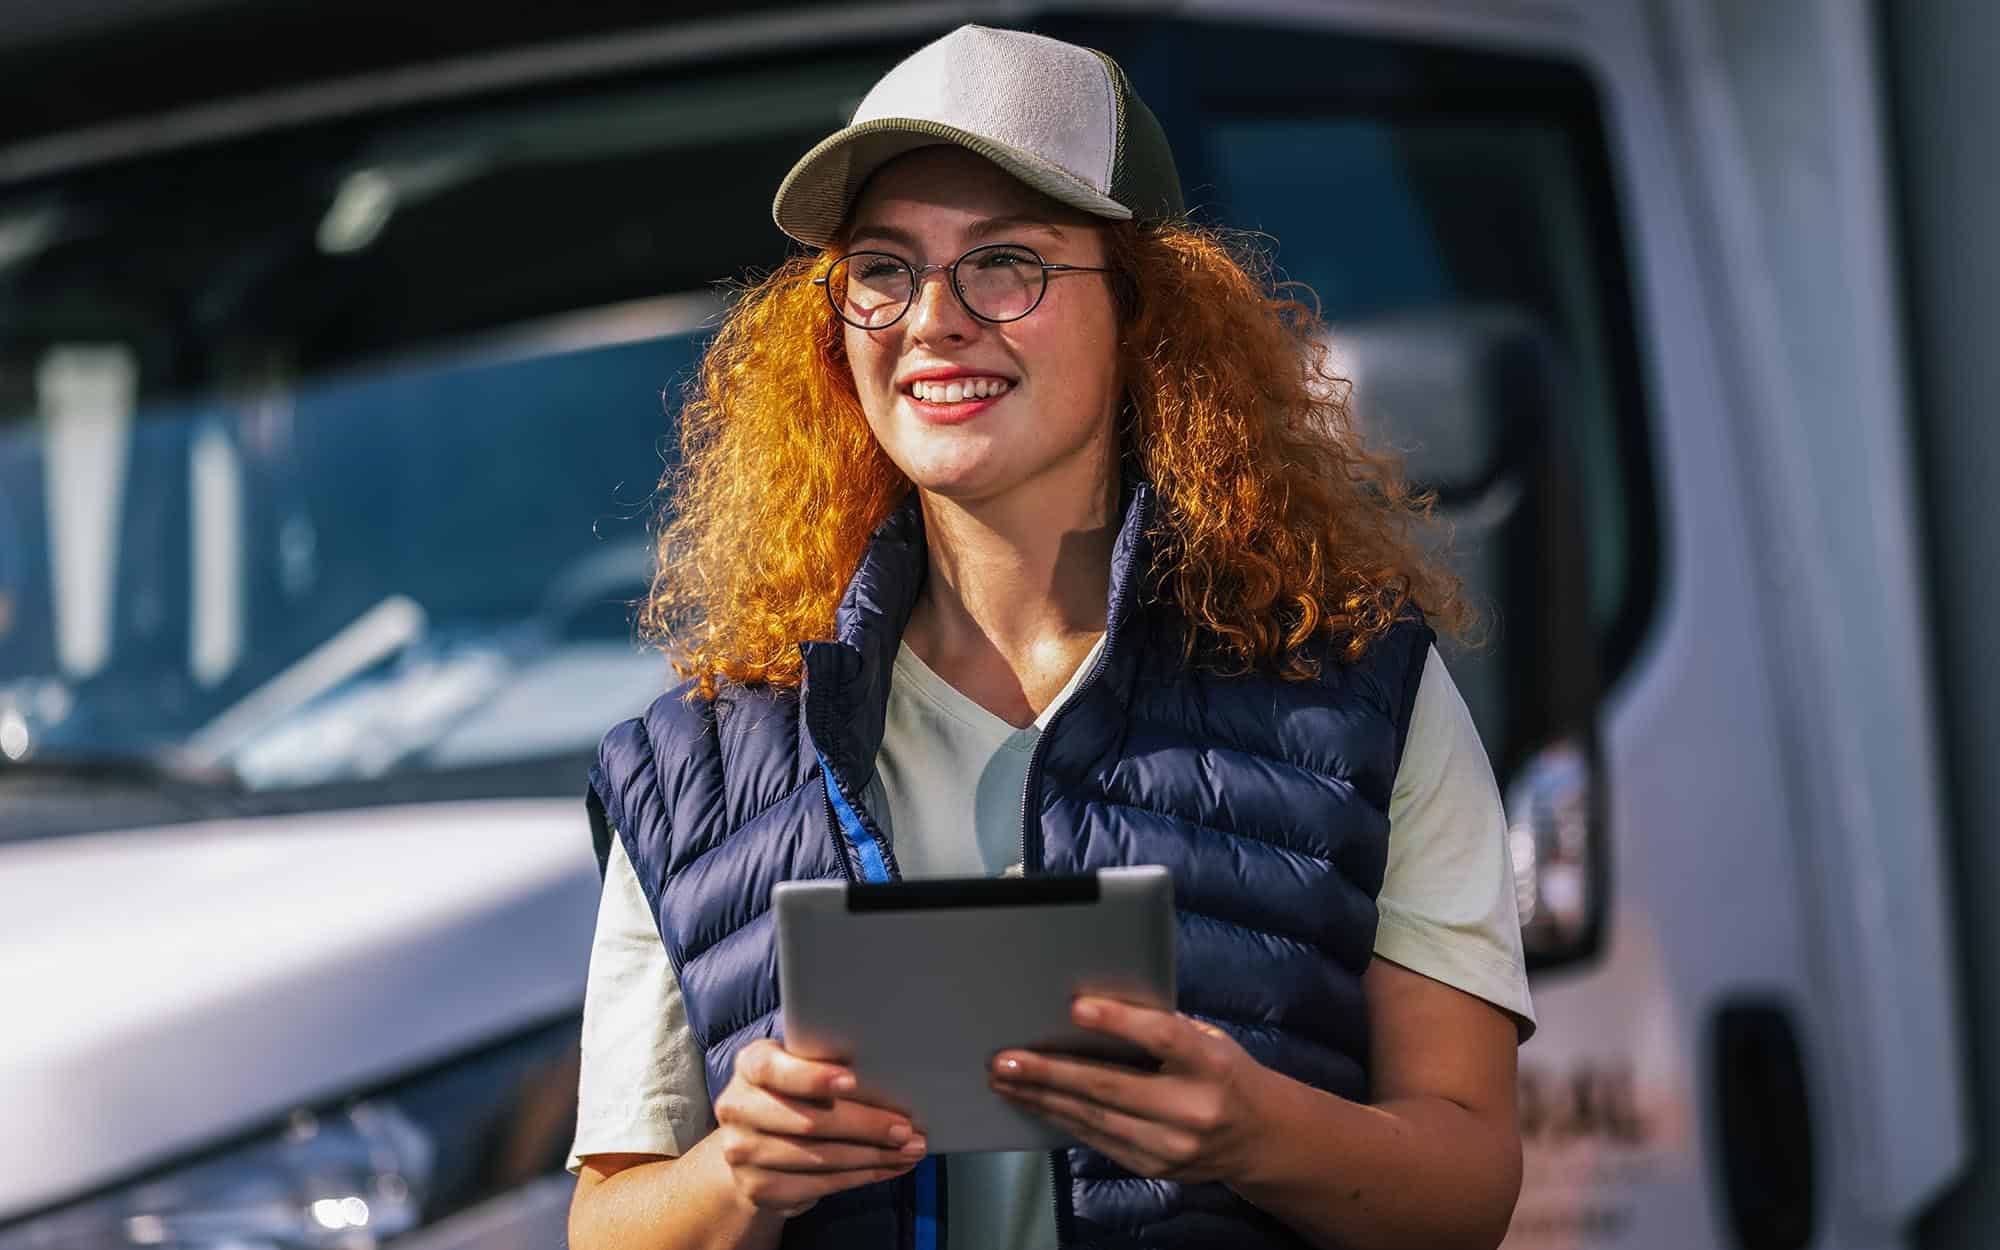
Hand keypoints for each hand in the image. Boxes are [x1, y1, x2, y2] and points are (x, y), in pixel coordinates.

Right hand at [714, 1039, 926, 1217]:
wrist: (751, 1145)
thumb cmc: (791, 1095)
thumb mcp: (798, 1069)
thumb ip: (825, 1066)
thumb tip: (887, 1077)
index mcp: (750, 1066)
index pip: (776, 1069)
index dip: (813, 1077)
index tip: (852, 1080)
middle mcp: (738, 1107)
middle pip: (809, 1121)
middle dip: (866, 1125)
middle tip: (906, 1128)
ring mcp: (743, 1152)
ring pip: (821, 1157)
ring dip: (873, 1156)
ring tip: (909, 1150)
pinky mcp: (759, 1188)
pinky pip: (820, 1185)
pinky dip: (862, 1176)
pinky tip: (888, 1167)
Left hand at [989, 996, 1270, 1184]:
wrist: (1260, 1138)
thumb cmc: (1223, 1073)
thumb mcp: (1208, 1040)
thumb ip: (1162, 1027)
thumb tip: (1094, 1008)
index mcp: (1210, 1064)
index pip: (1163, 1038)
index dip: (1119, 1022)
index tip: (1076, 1008)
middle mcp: (1192, 1109)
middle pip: (1111, 1087)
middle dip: (1050, 1072)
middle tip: (1005, 1059)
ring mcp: (1172, 1145)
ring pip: (1094, 1118)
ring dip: (1042, 1098)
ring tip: (1004, 1080)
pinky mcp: (1155, 1167)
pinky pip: (1097, 1140)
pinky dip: (1061, 1119)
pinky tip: (1034, 1102)